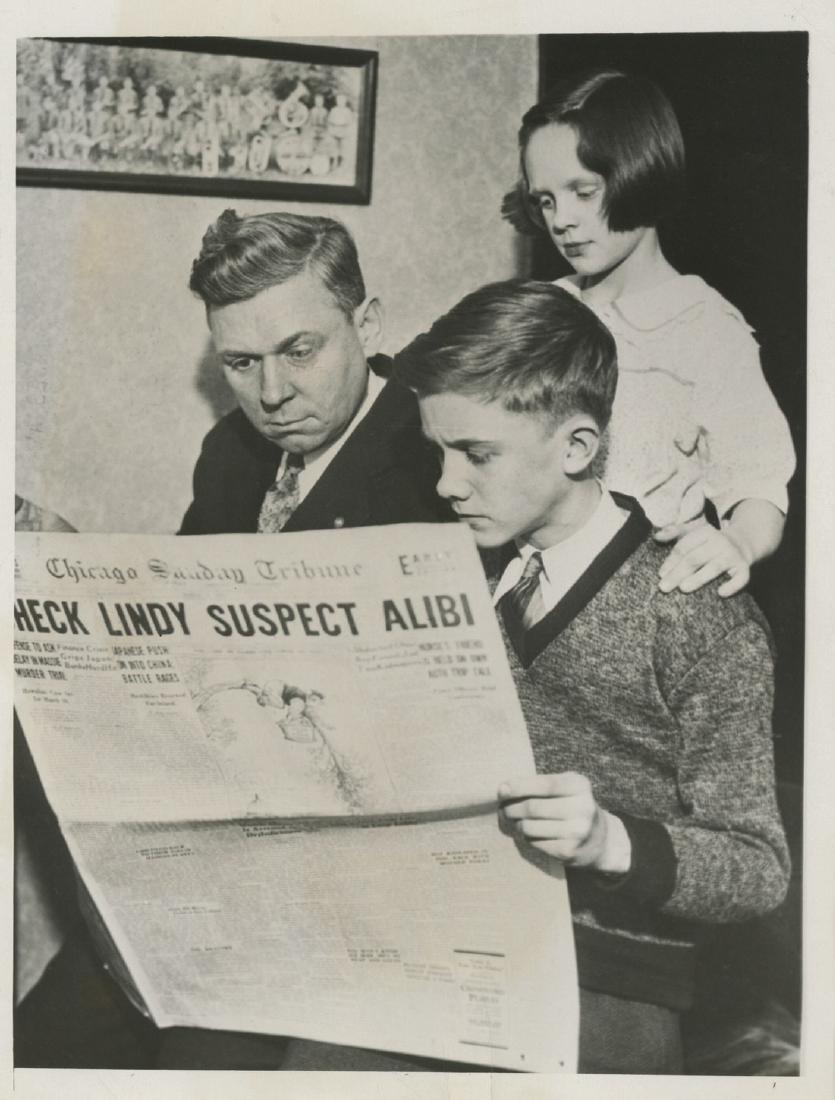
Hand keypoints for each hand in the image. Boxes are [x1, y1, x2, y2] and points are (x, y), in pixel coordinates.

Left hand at [498, 772, 628, 871]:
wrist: (602, 840)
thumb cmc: (574, 806)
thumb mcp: (567, 787)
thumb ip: (541, 784)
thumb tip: (504, 790)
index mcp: (580, 786)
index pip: (544, 785)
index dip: (519, 787)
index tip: (501, 790)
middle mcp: (581, 808)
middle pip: (532, 807)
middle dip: (511, 808)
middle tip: (503, 809)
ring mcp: (575, 832)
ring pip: (529, 827)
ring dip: (515, 824)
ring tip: (513, 821)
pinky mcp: (567, 851)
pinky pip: (534, 842)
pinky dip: (525, 837)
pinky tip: (527, 833)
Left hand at [655, 519, 751, 596]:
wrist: (742, 543)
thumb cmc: (710, 542)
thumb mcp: (694, 532)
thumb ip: (675, 532)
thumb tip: (656, 537)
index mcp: (705, 532)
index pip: (685, 547)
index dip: (671, 561)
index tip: (661, 574)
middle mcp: (720, 542)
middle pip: (696, 558)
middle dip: (678, 573)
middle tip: (664, 587)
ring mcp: (733, 555)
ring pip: (714, 567)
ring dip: (699, 578)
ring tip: (683, 588)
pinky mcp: (745, 567)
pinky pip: (741, 578)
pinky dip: (732, 585)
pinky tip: (721, 593)